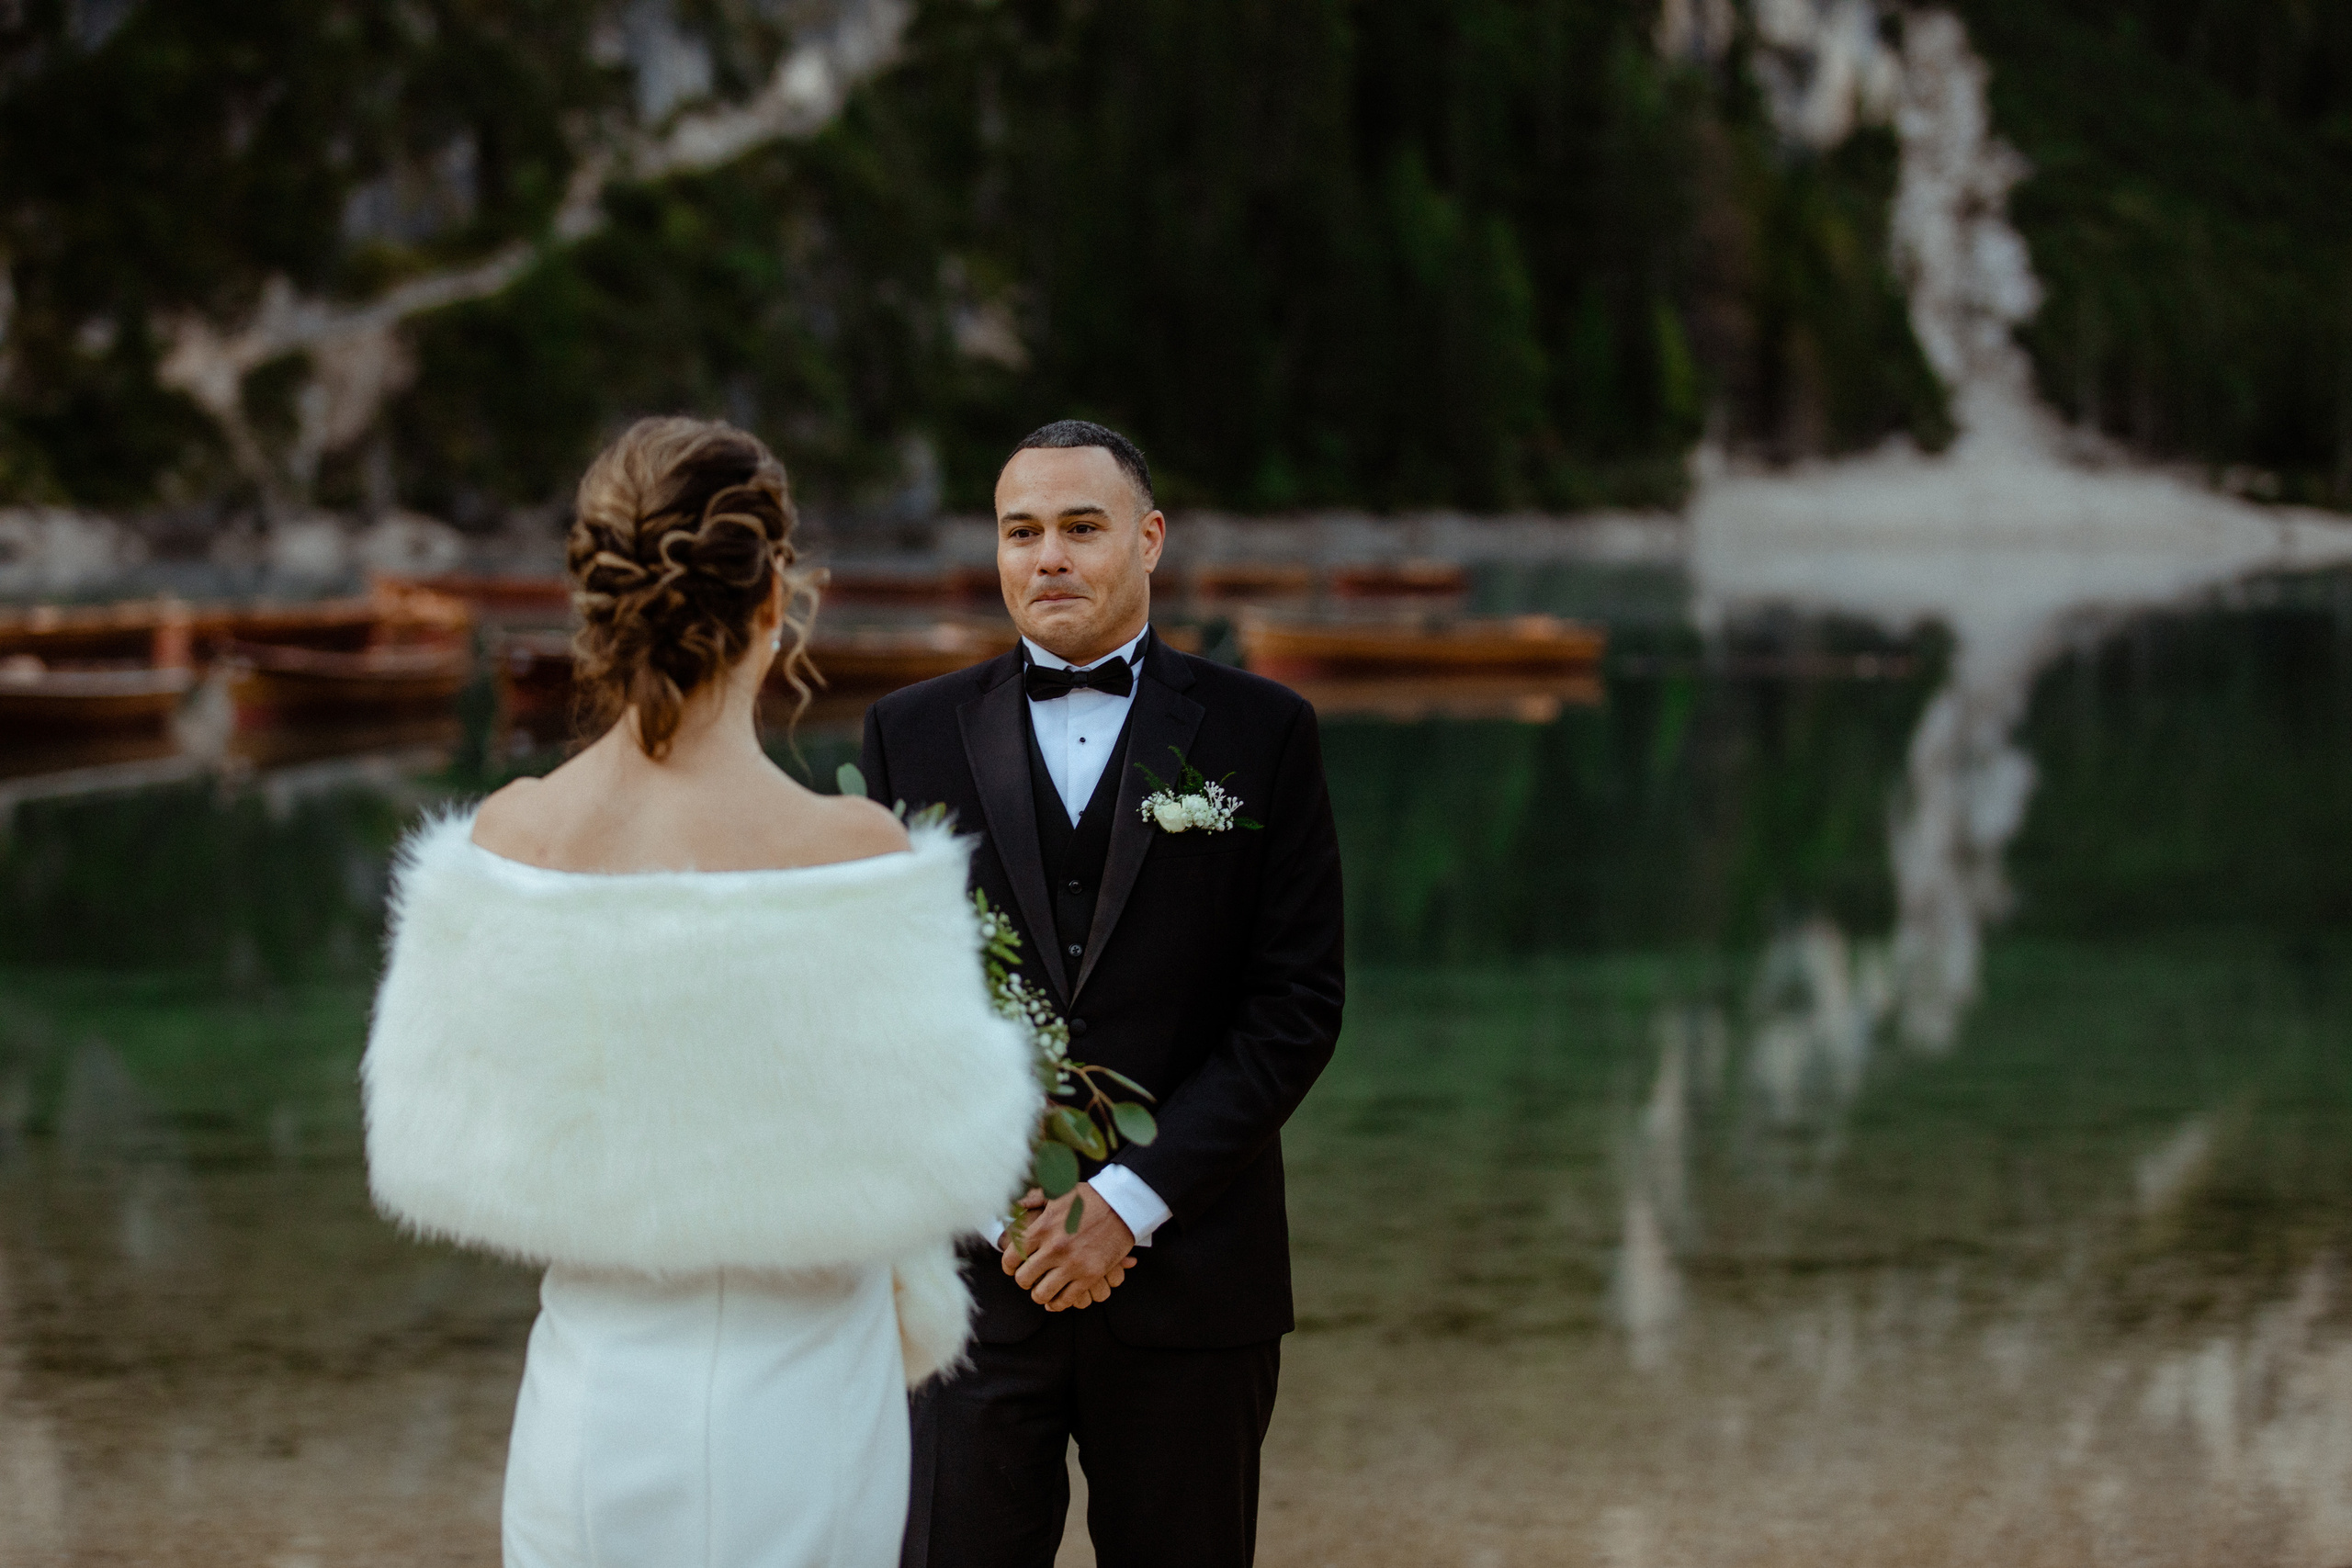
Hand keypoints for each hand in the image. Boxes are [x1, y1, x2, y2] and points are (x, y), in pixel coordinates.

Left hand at [1001, 1183, 1135, 1309]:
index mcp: (1043, 1227)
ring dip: (1039, 1294)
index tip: (1013, 1267)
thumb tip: (1014, 1204)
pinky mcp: (1090, 1275)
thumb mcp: (1058, 1191)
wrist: (1123, 1206)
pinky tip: (1056, 1300)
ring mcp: (1073, 1264)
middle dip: (1024, 1281)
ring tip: (1042, 1289)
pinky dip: (1058, 1304)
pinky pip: (1066, 1300)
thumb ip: (1033, 1198)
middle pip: (1024, 1279)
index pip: (1012, 1257)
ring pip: (1042, 1294)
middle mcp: (1055, 1248)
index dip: (1008, 1266)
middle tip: (1030, 1278)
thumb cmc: (1090, 1198)